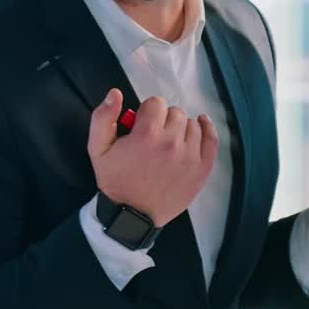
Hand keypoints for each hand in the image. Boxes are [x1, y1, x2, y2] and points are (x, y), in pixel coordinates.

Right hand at [88, 89, 218, 225]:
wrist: (132, 215)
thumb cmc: (114, 181)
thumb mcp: (97, 149)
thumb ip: (103, 118)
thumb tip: (115, 93)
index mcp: (146, 135)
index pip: (155, 103)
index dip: (146, 112)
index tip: (141, 125)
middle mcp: (171, 142)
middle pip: (175, 113)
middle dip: (163, 120)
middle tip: (153, 137)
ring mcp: (190, 156)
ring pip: (192, 124)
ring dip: (181, 128)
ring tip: (170, 142)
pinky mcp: (202, 169)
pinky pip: (211, 139)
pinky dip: (206, 128)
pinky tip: (200, 124)